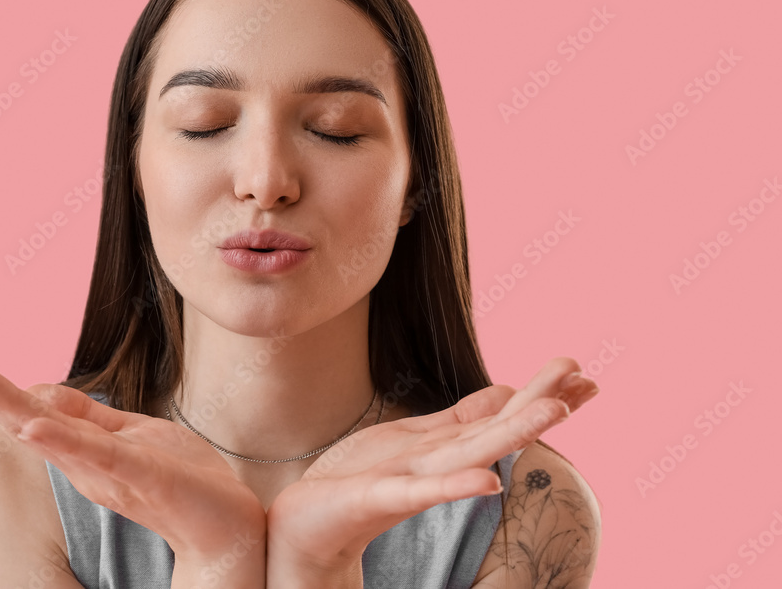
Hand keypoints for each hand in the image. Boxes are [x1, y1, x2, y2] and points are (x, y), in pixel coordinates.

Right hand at [0, 344, 265, 568]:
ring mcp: (108, 470)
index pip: (28, 411)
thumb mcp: (130, 436)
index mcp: (83, 450)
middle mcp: (84, 463)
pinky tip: (32, 429)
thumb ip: (90, 419)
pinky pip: (98, 455)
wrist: (228, 524)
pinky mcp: (140, 473)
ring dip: (7, 405)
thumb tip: (45, 389)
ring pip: (49, 433)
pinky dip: (62, 442)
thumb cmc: (182, 478)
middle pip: (24, 420)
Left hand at [265, 357, 598, 585]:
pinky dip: (457, 486)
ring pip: (471, 453)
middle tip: (587, 382)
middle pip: (497, 429)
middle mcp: (439, 462)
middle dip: (541, 406)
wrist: (306, 520)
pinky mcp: (382, 496)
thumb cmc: (360, 476)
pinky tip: (490, 482)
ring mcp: (414, 480)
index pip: (499, 412)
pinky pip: (424, 491)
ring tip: (556, 412)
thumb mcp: (415, 436)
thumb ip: (461, 419)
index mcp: (445, 445)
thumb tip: (507, 392)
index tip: (582, 372)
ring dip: (514, 434)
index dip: (538, 393)